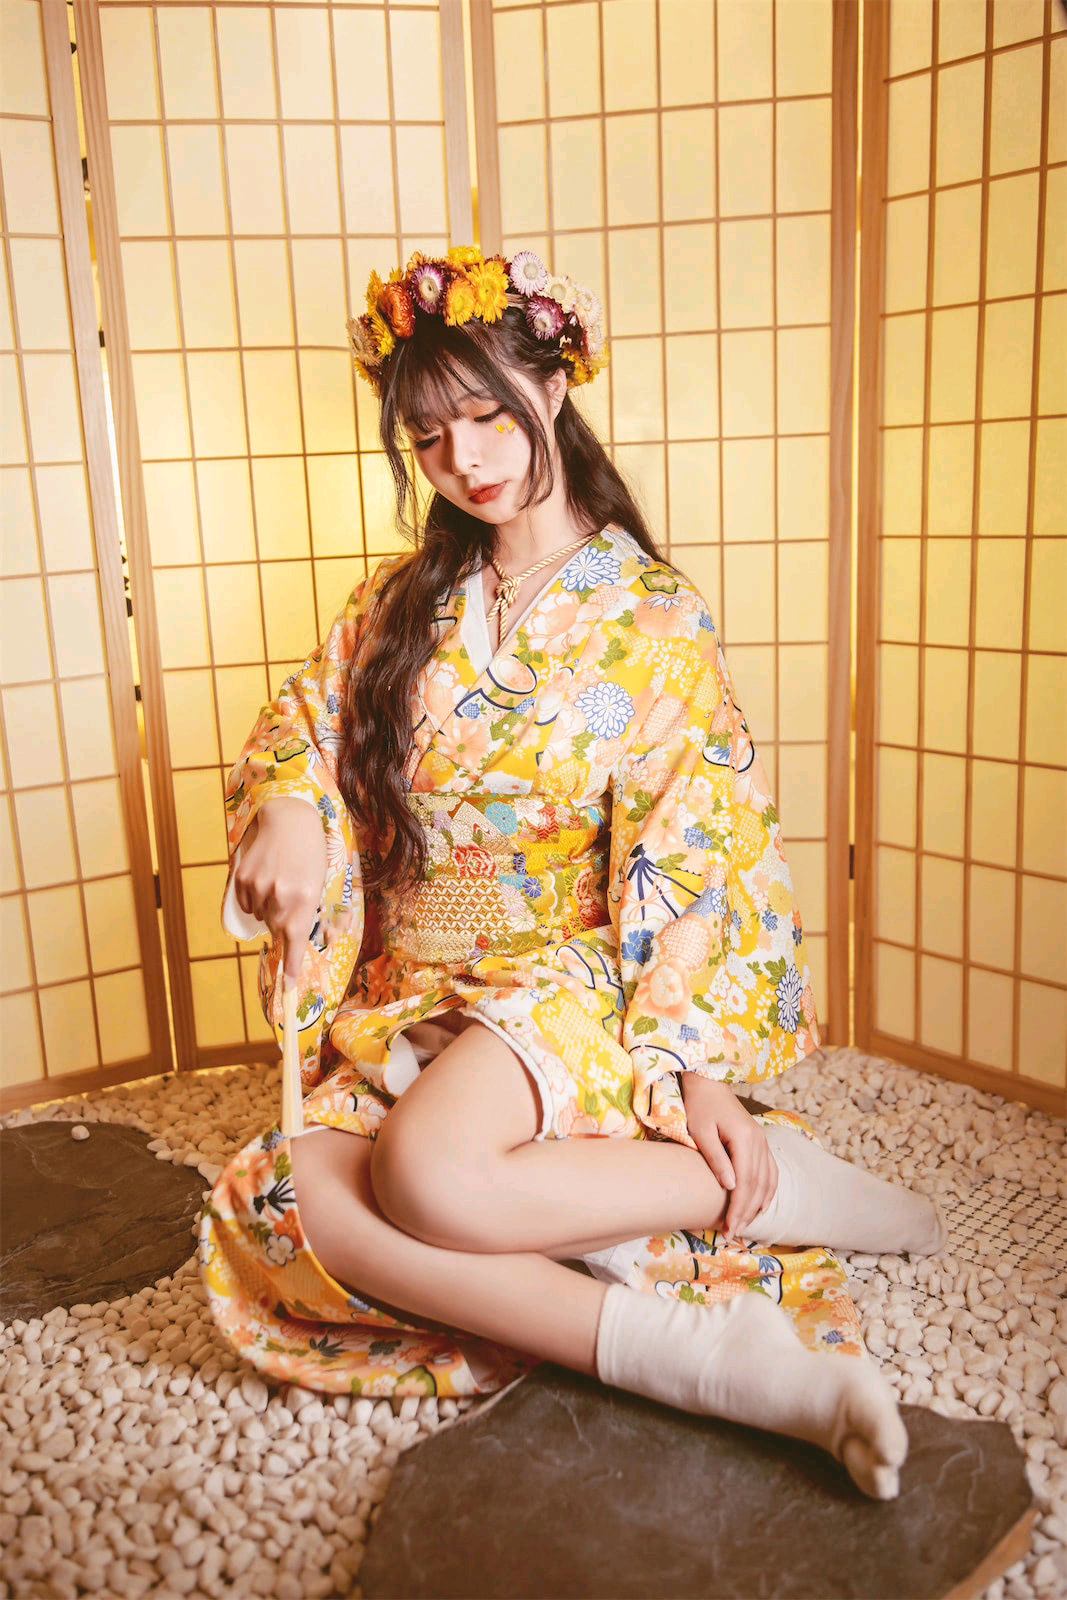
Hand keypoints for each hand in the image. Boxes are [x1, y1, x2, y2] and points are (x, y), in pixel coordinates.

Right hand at [232, 799, 326, 980]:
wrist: (289, 819)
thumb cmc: (311, 852)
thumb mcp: (317, 882)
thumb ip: (304, 911)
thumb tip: (288, 938)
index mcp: (305, 899)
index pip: (295, 941)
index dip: (291, 966)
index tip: (289, 989)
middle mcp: (281, 896)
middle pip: (276, 929)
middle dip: (282, 922)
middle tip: (289, 897)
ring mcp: (259, 887)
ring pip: (260, 917)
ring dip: (268, 908)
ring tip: (278, 881)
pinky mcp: (242, 879)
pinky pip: (246, 903)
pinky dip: (253, 899)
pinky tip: (264, 878)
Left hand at [680, 1072, 778, 1237]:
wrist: (709, 1083)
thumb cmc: (699, 1107)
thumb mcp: (701, 1132)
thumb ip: (716, 1159)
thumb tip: (730, 1187)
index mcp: (745, 1139)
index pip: (745, 1182)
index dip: (738, 1209)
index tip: (728, 1229)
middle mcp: (759, 1142)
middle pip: (758, 1186)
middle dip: (746, 1213)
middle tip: (733, 1234)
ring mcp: (763, 1142)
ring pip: (768, 1181)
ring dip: (758, 1206)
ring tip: (745, 1226)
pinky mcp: (761, 1142)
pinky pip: (771, 1172)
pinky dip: (767, 1192)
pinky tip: (759, 1206)